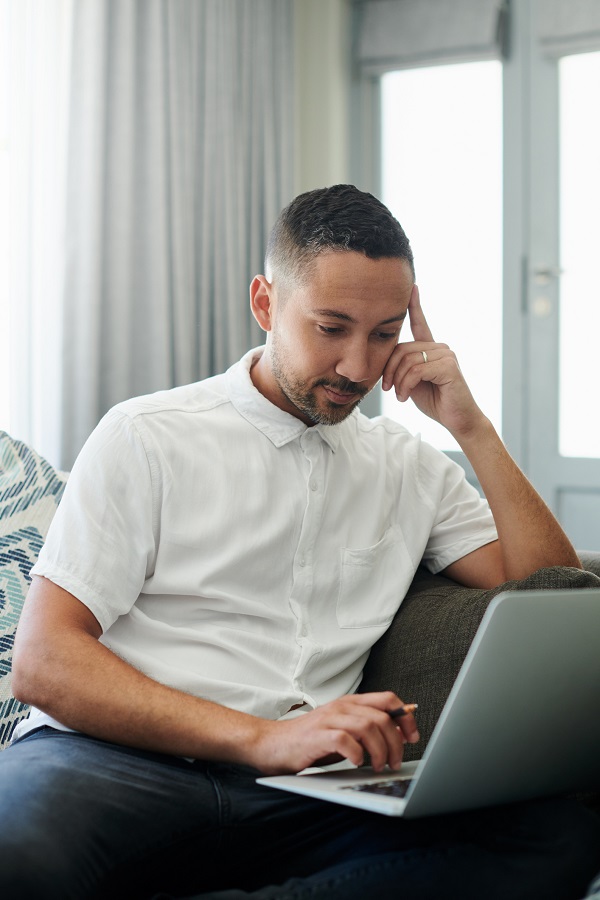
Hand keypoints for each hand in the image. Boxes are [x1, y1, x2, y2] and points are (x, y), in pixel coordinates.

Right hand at [250, 692, 419, 775]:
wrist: (271, 744)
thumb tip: (398, 736)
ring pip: (368, 727)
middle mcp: (341, 707)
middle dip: (395, 742)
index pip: (388, 699)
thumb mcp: (342, 731)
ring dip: (379, 750)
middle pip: (382, 717)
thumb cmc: (308, 741)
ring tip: (377, 766)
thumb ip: (366, 729)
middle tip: (394, 762)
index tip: (413, 737)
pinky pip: (346, 740)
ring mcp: (329, 719)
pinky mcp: (317, 735)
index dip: (405, 717)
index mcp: (350, 703)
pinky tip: (356, 763)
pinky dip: (357, 754)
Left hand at [381, 285, 485, 438]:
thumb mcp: (413, 382)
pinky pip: (416, 370)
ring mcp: (447, 355)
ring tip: (399, 395)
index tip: (413, 287)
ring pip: (408, 360)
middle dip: (390, 370)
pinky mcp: (449, 366)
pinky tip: (405, 397)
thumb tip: (389, 360)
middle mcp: (440, 348)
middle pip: (402, 348)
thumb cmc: (436, 402)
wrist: (458, 420)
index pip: (421, 323)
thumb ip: (404, 367)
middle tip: (388, 388)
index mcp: (431, 350)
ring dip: (398, 381)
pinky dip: (406, 385)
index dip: (415, 305)